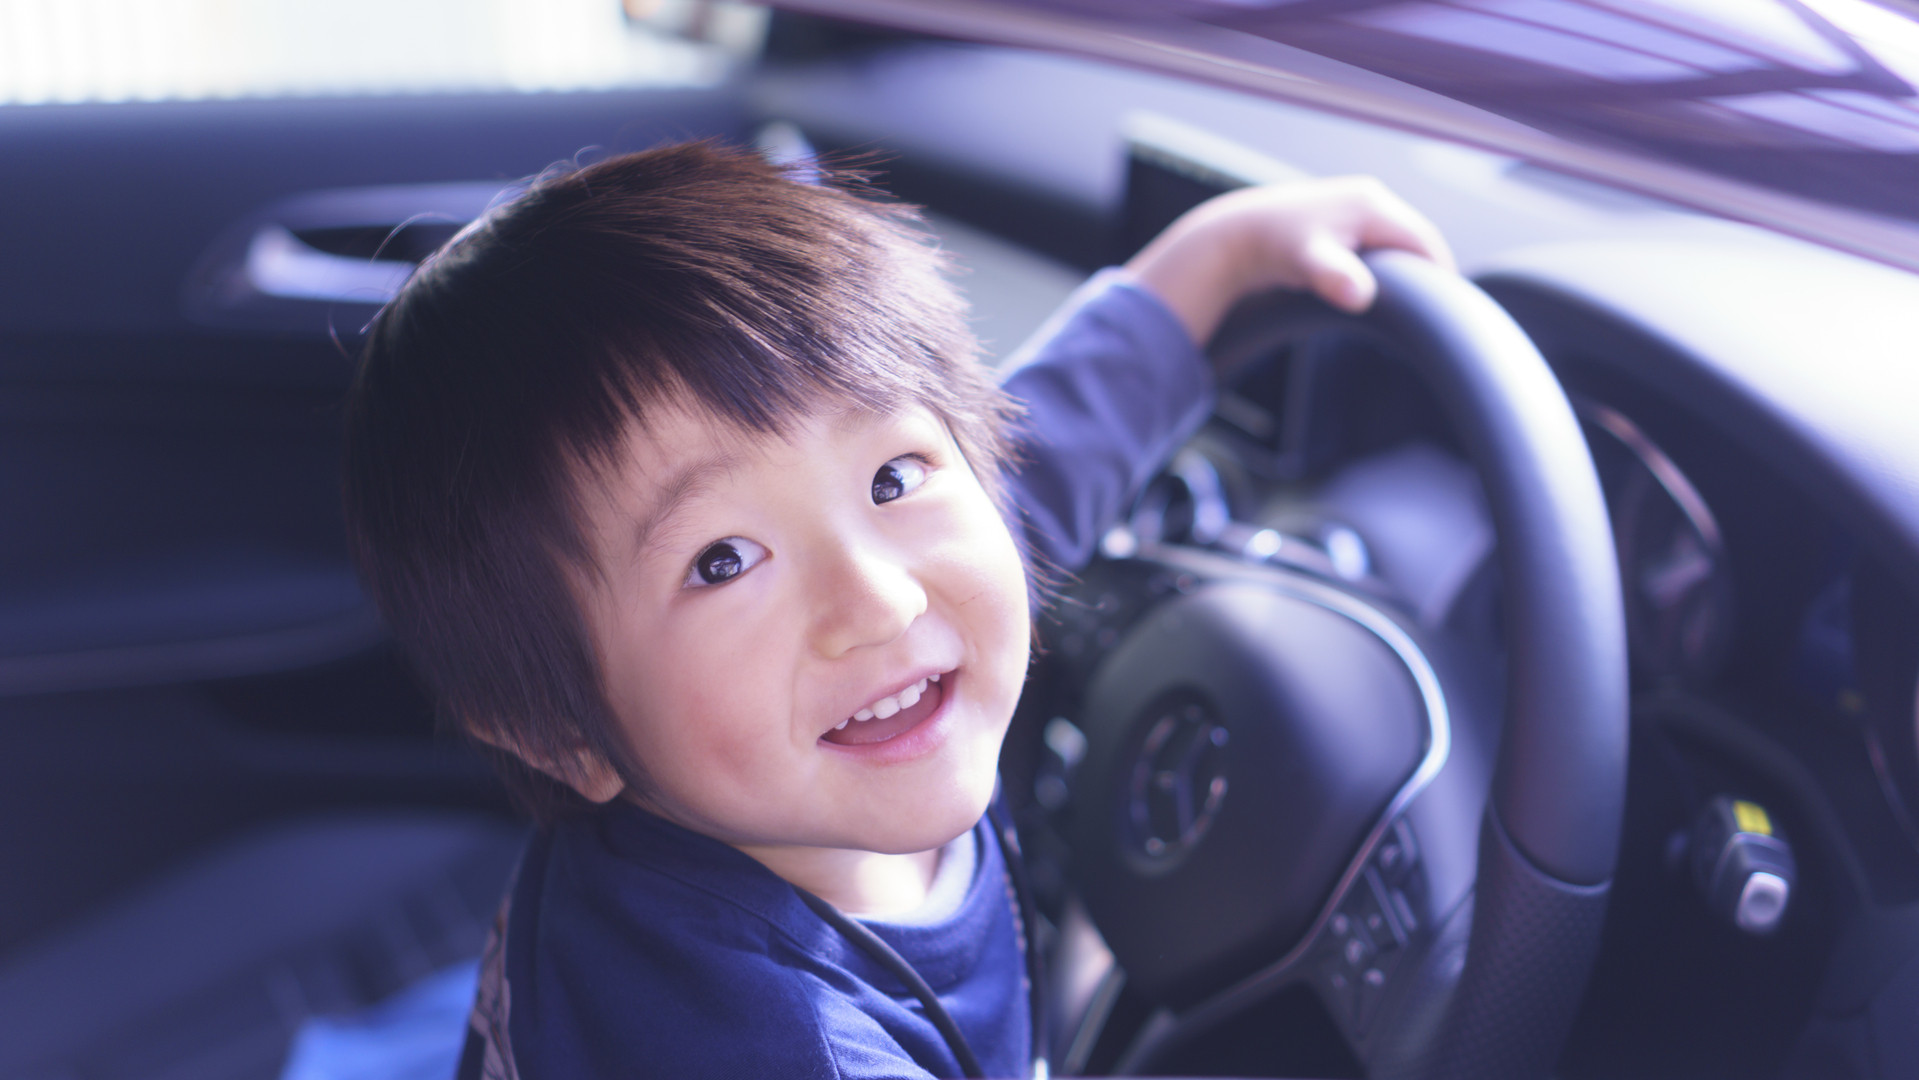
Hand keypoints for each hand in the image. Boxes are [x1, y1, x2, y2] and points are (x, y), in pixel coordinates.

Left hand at [1125, 176, 1454, 346]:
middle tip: (1431, 315)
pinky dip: (1386, 265)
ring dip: (1406, 270)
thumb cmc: (1271, 248)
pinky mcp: (1343, 219)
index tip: (1445, 310)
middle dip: (1425, 274)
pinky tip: (1380, 290)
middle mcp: (1369, 198)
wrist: (1233, 236)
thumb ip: (1335, 278)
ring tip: (1410, 306)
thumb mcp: (1306, 264)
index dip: (1439, 275)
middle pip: (1415, 240)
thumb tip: (1360, 295)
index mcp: (1372, 205)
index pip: (1425, 241)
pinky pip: (1379, 244)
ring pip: (1397, 243)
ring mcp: (1356, 205)